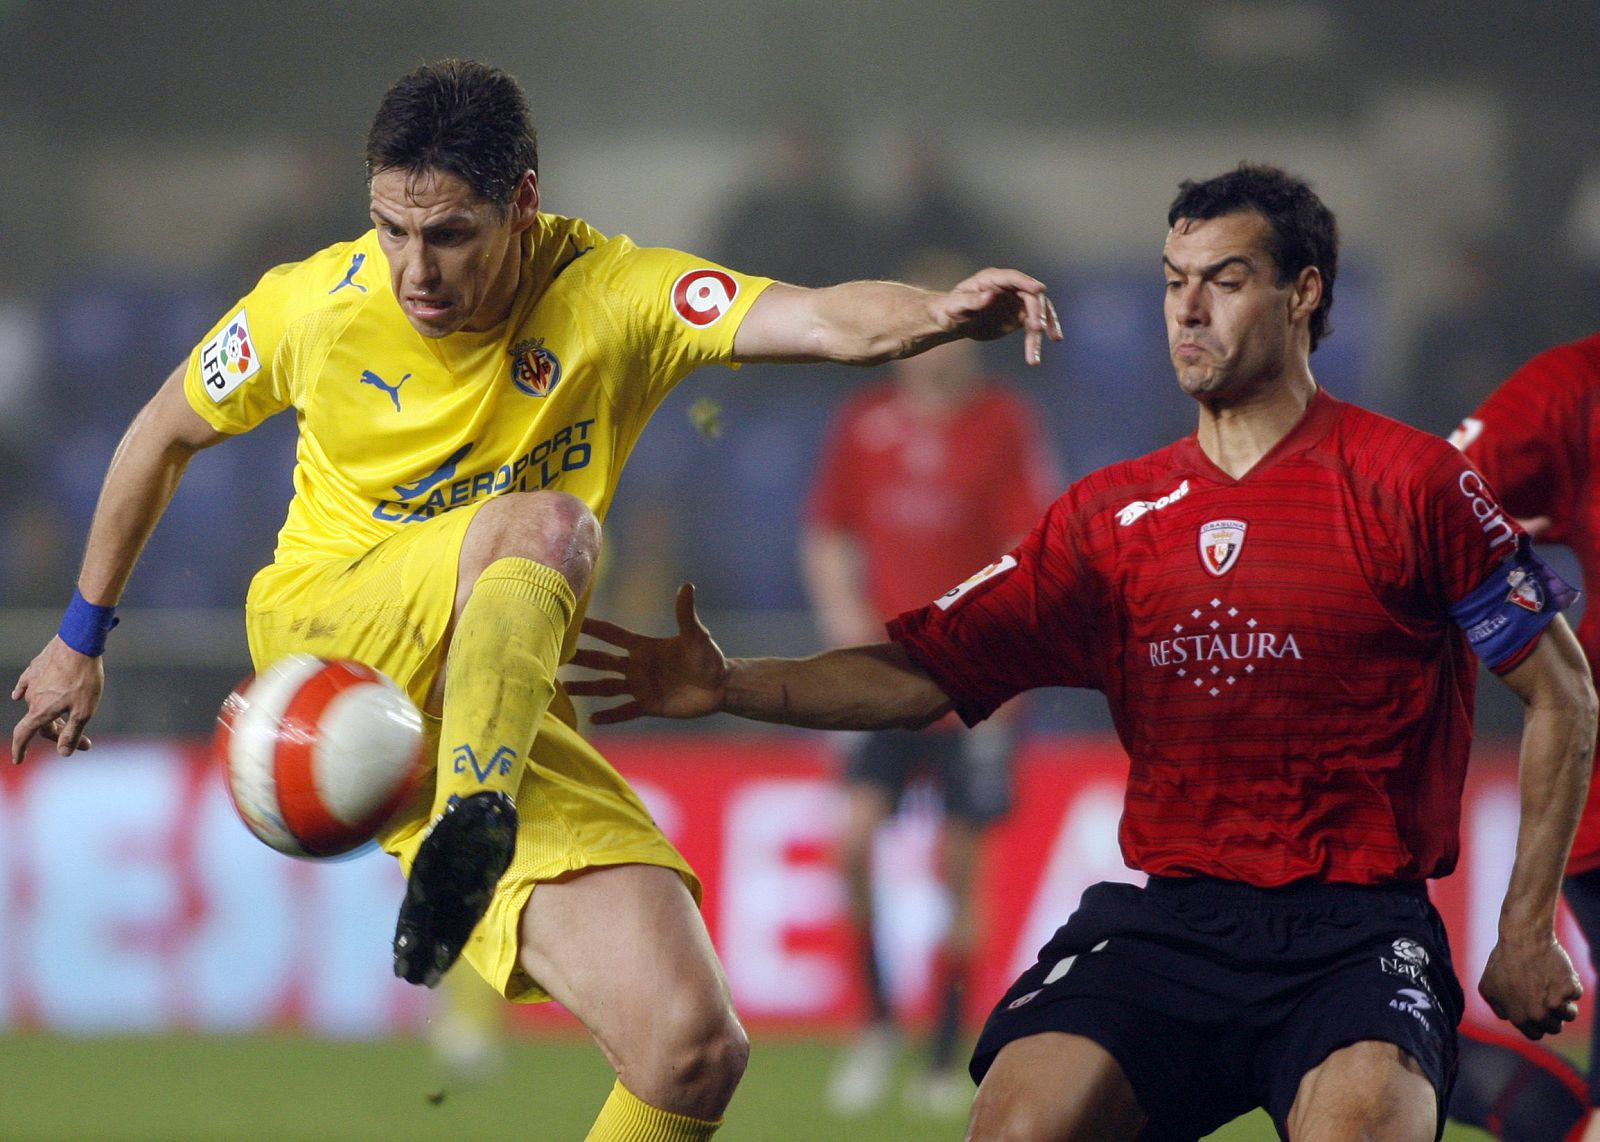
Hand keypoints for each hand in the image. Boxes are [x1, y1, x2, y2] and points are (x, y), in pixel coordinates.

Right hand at [11, 636, 101, 762]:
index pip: (24, 734)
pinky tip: (19, 694)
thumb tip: (62, 753)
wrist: (78, 643)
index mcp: (40, 711)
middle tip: (85, 743)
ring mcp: (32, 682)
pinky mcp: (35, 668)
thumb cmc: (84, 678)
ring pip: (39, 704)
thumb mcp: (84, 711)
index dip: (20, 749)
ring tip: (74, 718)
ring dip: (54, 715)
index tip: (19, 760)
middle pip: (41, 723)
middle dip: (61, 735)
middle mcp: (31, 698)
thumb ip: (72, 733)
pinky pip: (26, 685)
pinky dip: (25, 693)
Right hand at [567, 583, 727, 724]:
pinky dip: (609, 715)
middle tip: (555, 656)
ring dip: (587, 688)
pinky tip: (592, 717)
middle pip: (602, 662)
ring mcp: (640, 687)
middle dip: (580, 658)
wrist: (719, 686)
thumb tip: (687, 585)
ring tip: (565, 689)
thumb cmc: (708, 657)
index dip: (593, 628)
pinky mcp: (648, 706)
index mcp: (644, 647)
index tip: (570, 620)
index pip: (612, 635)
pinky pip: (624, 710)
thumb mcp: (696, 635)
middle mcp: (637, 666)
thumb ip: (686, 613)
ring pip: (606, 687)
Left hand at [937, 267, 1062, 364]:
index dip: (1027, 282)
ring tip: (1034, 356)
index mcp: (992, 279)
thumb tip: (990, 296)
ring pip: (1037, 312)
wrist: (954, 322)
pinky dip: (1037, 339)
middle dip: (1037, 311)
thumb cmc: (951, 310)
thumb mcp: (956, 306)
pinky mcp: (1020, 317)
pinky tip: (1035, 357)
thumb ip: (972, 301)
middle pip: (1031, 296)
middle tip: (1037, 329)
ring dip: (1043, 330)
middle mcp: (1009, 288)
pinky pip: (1034, 326)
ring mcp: (1016, 301)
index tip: (1040, 289)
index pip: (1014, 278)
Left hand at [1479, 934, 1582, 1038]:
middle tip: (1546, 1000)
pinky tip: (1558, 973)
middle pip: (1554, 1028)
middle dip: (1551, 1016)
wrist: (1523, 940)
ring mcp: (1556, 1003)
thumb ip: (1498, 1007)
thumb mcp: (1488, 987)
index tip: (1537, 1013)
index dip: (1536, 1025)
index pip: (1536, 1035)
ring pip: (1569, 1015)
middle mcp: (1539, 1014)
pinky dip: (1570, 984)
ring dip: (1565, 1004)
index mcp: (1519, 1017)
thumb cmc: (1502, 961)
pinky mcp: (1571, 989)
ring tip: (1554, 989)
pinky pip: (1576, 994)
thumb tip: (1507, 1017)